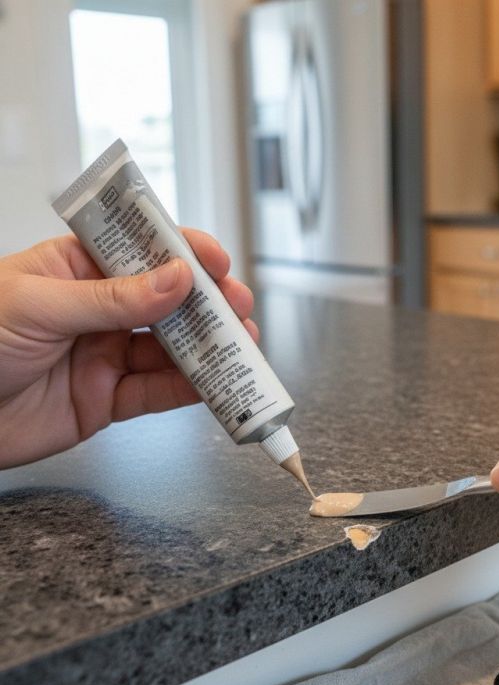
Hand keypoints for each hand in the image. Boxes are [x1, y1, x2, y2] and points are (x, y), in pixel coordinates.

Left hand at [0, 231, 256, 468]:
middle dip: (207, 304)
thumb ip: (112, 298)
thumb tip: (176, 280)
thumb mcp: (37, 306)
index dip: (182, 253)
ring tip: (241, 348)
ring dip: (209, 349)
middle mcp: (98, 311)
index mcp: (76, 269)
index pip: (140, 251)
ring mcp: (105, 355)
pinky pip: (157, 393)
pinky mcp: (107, 399)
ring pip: (170, 350)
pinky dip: (189, 390)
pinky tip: (212, 384)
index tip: (215, 262)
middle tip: (238, 309)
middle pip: (167, 302)